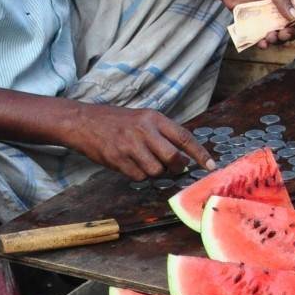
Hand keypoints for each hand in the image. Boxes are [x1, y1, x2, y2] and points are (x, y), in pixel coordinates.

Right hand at [50, 102, 211, 180]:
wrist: (83, 121)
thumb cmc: (116, 121)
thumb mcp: (142, 118)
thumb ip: (163, 133)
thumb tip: (184, 156)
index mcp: (154, 118)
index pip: (184, 137)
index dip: (200, 154)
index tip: (211, 166)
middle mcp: (144, 130)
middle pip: (173, 158)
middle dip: (178, 167)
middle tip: (175, 167)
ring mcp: (130, 145)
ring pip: (157, 170)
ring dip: (156, 172)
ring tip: (145, 162)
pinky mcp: (118, 159)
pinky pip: (139, 177)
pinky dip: (139, 175)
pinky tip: (131, 164)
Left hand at [212, 0, 294, 45]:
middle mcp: (281, 7)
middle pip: (293, 26)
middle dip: (291, 33)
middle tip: (284, 33)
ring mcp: (268, 16)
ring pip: (278, 34)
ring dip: (277, 40)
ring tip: (271, 37)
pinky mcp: (254, 23)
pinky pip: (261, 37)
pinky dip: (263, 42)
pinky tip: (262, 43)